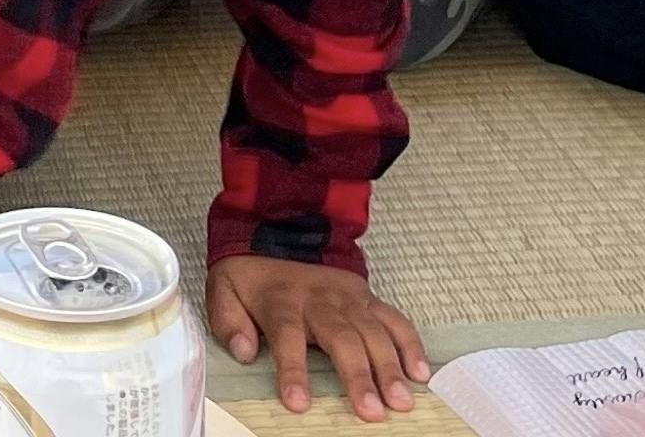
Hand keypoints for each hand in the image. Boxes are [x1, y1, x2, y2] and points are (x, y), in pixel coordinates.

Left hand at [209, 254, 429, 419]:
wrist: (279, 232)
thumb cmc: (254, 276)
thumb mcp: (223, 289)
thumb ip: (228, 321)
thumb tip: (243, 351)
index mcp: (281, 301)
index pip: (287, 337)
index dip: (292, 369)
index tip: (298, 403)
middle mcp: (319, 300)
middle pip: (341, 338)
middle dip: (357, 376)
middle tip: (371, 412)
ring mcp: (348, 298)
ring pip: (373, 332)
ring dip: (389, 366)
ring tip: (401, 400)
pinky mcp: (367, 297)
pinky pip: (394, 319)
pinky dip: (410, 344)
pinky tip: (420, 372)